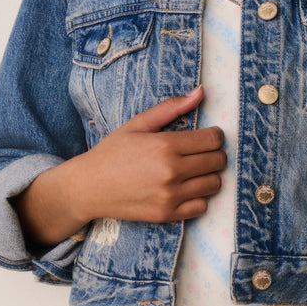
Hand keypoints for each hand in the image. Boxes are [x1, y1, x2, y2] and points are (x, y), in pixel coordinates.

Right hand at [80, 85, 225, 222]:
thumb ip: (172, 107)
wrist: (89, 188)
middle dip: (214, 154)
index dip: (214, 135)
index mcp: (165, 145)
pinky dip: (199, 197)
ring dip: (208, 175)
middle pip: (218, 161)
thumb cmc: (113, 152)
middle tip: (199, 153)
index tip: (206, 136)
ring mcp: (170, 195)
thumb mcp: (138, 124)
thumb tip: (201, 91)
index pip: (213, 139)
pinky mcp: (167, 214)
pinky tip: (186, 188)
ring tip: (193, 170)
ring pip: (214, 184)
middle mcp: (171, 171)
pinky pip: (202, 206)